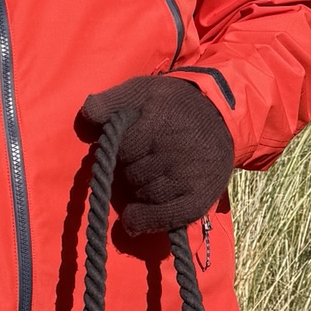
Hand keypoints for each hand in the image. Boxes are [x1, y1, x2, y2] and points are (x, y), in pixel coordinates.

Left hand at [81, 75, 233, 235]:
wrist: (221, 116)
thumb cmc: (173, 104)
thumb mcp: (141, 90)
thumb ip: (110, 101)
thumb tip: (88, 116)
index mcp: (162, 121)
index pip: (123, 149)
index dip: (121, 149)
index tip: (131, 145)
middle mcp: (178, 151)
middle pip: (133, 175)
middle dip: (131, 170)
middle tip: (143, 161)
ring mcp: (190, 177)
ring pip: (145, 196)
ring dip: (139, 192)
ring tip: (149, 178)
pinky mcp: (199, 198)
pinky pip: (164, 217)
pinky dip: (146, 220)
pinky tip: (134, 219)